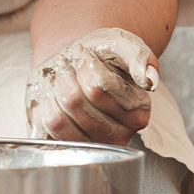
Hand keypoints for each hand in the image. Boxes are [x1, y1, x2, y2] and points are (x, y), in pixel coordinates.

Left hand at [26, 28, 157, 145]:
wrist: (77, 63)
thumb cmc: (104, 55)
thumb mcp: (123, 45)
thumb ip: (139, 58)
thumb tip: (150, 81)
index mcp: (138, 112)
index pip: (97, 87)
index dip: (85, 63)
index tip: (87, 54)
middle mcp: (119, 135)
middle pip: (74, 101)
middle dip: (66, 75)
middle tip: (71, 66)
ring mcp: (92, 145)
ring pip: (58, 118)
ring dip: (54, 91)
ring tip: (63, 81)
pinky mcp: (69, 148)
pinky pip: (45, 130)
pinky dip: (44, 106)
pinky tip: (54, 97)